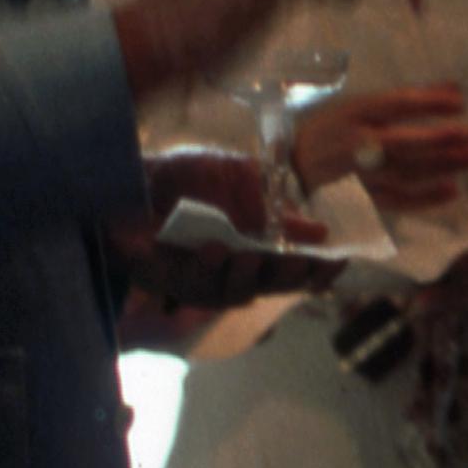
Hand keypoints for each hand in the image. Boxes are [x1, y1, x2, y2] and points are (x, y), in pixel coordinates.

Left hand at [113, 147, 336, 310]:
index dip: (317, 271)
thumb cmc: (185, 176)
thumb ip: (274, 206)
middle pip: (268, 287)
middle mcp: (229, 269)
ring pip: (232, 293)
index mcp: (252, 247)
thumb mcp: (238, 178)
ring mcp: (198, 278)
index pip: (291, 268)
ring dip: (246, 276)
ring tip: (254, 256)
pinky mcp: (165, 279)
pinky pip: (191, 284)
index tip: (341, 262)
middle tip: (305, 265)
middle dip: (288, 278)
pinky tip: (215, 249)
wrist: (126, 173)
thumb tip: (319, 231)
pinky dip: (206, 268)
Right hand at [297, 86, 467, 211]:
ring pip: (404, 172)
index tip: (460, 102)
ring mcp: (359, 174)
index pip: (396, 105)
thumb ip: (408, 97)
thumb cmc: (334, 128)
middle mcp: (356, 143)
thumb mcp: (361, 104)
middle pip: (402, 142)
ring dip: (440, 167)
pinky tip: (450, 190)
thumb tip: (454, 88)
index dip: (428, 102)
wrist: (294, 166)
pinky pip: (397, 200)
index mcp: (355, 113)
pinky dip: (425, 198)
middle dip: (439, 139)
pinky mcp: (362, 199)